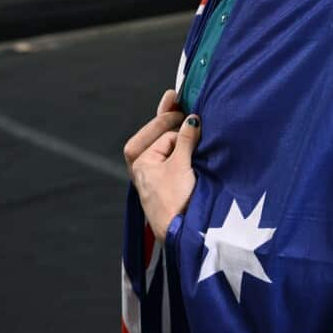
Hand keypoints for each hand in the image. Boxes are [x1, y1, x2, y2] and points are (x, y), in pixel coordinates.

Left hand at [124, 90, 201, 239]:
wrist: (183, 234)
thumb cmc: (177, 200)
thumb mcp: (181, 165)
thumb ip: (186, 140)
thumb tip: (192, 119)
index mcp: (141, 164)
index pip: (162, 135)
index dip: (176, 124)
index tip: (189, 110)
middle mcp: (145, 171)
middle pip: (155, 137)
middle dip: (166, 120)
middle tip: (176, 98)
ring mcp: (157, 179)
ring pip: (163, 148)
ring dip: (173, 132)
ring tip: (180, 111)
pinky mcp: (170, 188)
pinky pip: (173, 160)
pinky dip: (180, 147)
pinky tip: (191, 139)